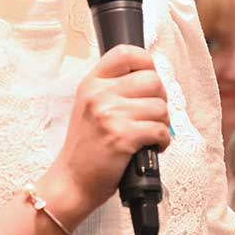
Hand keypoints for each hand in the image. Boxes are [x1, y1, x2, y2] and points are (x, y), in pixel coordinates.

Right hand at [40, 45, 170, 224]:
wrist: (72, 180)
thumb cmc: (85, 147)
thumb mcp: (88, 106)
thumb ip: (112, 88)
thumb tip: (151, 79)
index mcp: (91, 83)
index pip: (125, 53)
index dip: (146, 62)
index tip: (149, 78)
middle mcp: (99, 95)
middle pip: (152, 80)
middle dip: (160, 99)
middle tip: (151, 114)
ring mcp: (110, 115)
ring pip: (160, 107)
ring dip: (162, 124)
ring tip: (148, 134)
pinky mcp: (123, 137)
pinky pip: (161, 130)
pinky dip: (162, 142)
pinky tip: (150, 147)